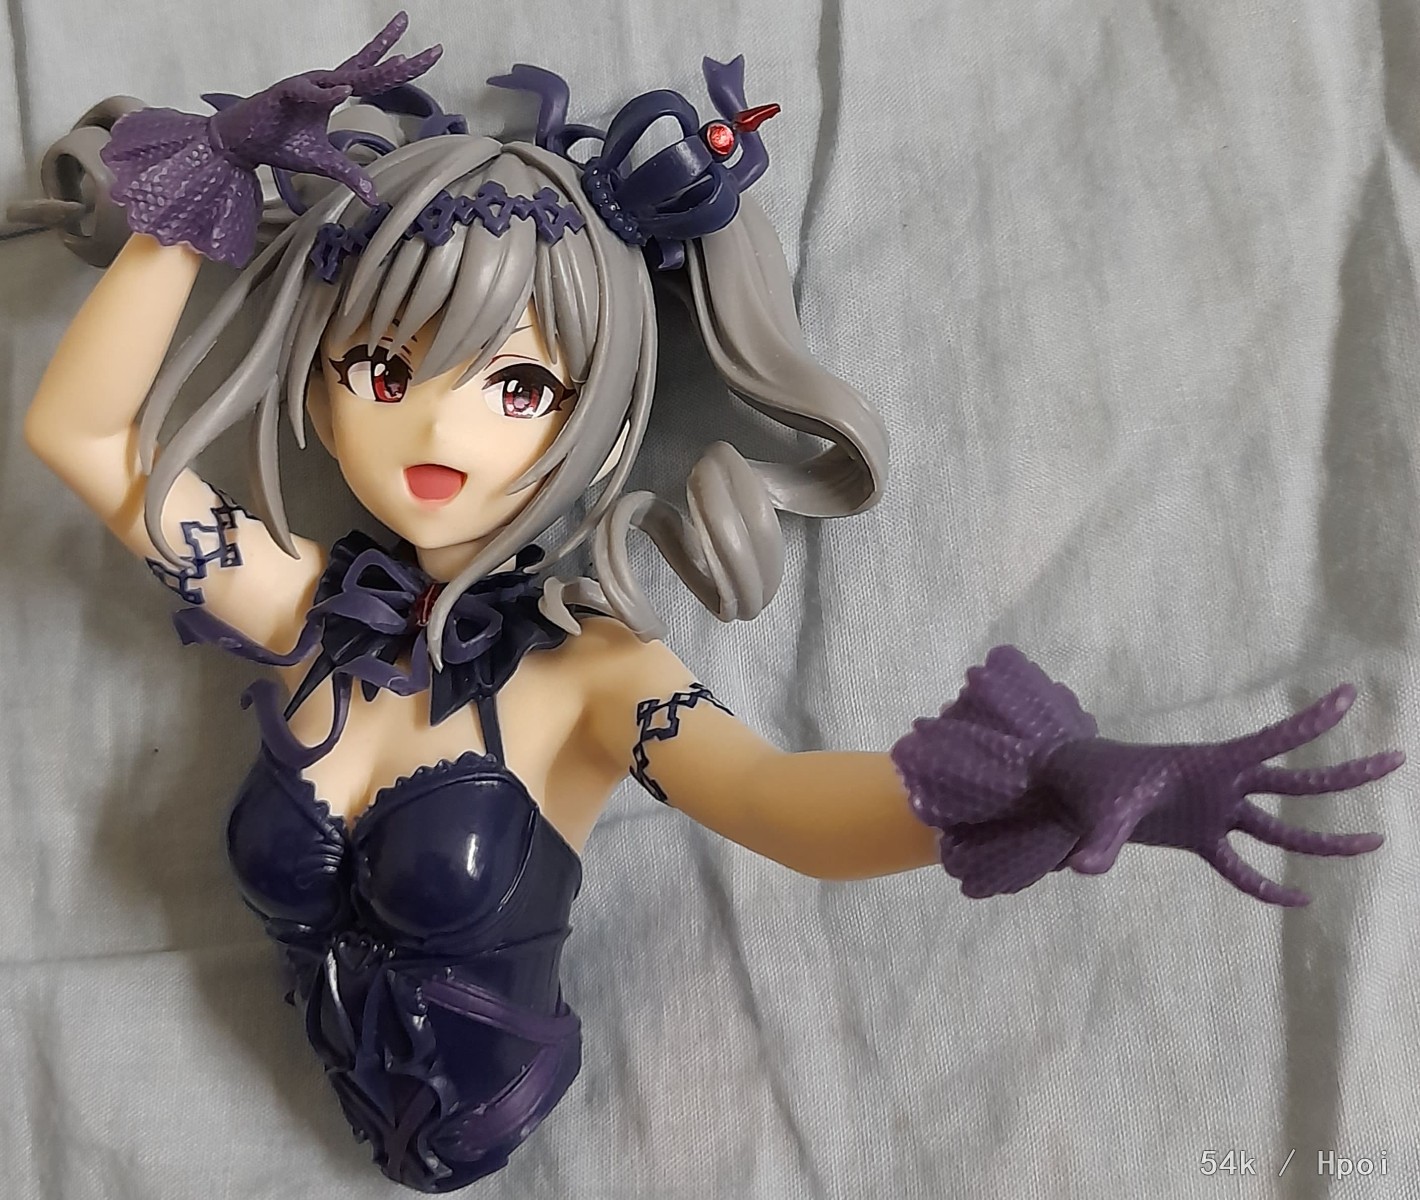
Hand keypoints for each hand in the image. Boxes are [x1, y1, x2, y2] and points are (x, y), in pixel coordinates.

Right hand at [99, 12, 439, 264]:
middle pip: (369, 69)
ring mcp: (305, 86)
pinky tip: (343, 90)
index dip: (401, 66)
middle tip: (434, 50)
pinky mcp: (284, 93)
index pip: (374, 77)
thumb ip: (349, 174)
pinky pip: (308, 91)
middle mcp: (324, 83)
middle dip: (400, 59)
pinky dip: (325, 92)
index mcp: (334, 92)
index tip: (430, 52)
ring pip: (345, 75)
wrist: (242, 143)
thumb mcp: (322, 162)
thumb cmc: (281, 144)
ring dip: (374, 68)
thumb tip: (374, 198)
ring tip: (403, 59)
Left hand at [1036, 686, 1399, 905]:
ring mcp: (1215, 812)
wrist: (1074, 791)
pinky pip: (1242, 868)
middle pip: (1295, 783)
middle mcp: (1221, 786)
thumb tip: (1080, 868)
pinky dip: (1266, 887)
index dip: (1307, 723)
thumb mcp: (1099, 810)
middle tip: (1397, 758)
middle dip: (1345, 774)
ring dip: (1325, 839)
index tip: (1346, 696)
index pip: (1268, 741)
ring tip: (1376, 840)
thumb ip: (1100, 840)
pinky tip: (1298, 902)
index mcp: (1207, 765)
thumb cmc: (1091, 786)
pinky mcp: (1200, 839)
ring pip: (1283, 829)